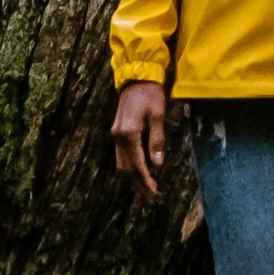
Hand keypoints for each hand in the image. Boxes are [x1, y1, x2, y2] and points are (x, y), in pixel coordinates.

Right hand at [111, 79, 169, 196]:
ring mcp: (116, 135)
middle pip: (126, 168)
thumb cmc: (150, 94)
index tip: (154, 192)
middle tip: (151, 196)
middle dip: (138, 184)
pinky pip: (122, 155)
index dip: (145, 180)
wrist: (136, 78)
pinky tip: (140, 172)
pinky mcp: (118, 132)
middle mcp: (118, 137)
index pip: (136, 164)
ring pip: (121, 163)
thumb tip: (157, 163)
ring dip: (133, 177)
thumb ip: (156, 140)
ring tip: (146, 188)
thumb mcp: (158, 115)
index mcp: (128, 133)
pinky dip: (130, 166)